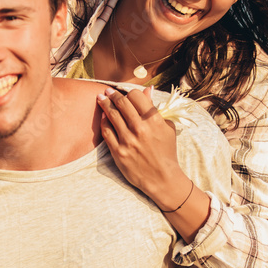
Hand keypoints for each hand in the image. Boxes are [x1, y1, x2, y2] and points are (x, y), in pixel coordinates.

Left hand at [97, 86, 189, 208]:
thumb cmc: (166, 152)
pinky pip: (107, 131)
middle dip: (113, 94)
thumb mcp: (167, 128)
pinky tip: (103, 116)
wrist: (162, 178)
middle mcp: (140, 128)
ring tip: (100, 98)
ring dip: (105, 103)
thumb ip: (155, 109)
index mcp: (154, 120)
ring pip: (112, 115)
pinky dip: (104, 121)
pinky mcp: (118, 151)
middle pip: (122, 103)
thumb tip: (148, 90)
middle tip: (108, 91)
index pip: (137, 96)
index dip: (130, 92)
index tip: (126, 93)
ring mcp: (128, 140)